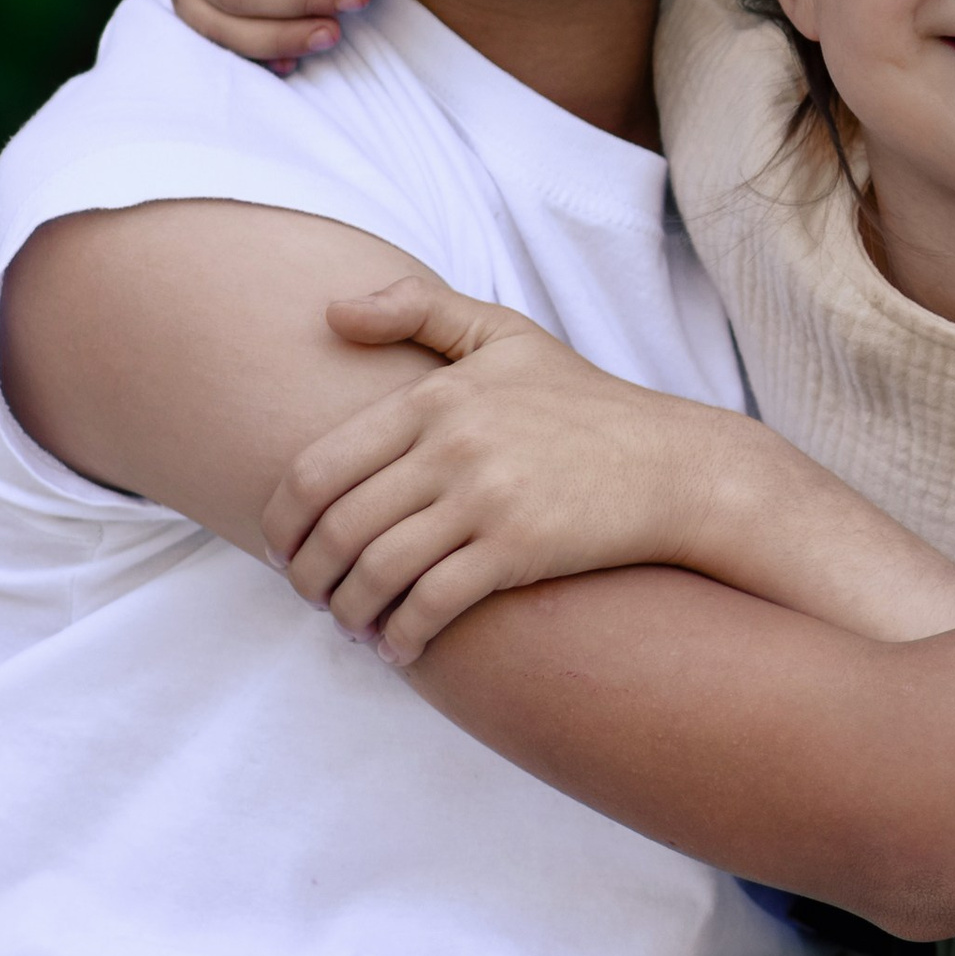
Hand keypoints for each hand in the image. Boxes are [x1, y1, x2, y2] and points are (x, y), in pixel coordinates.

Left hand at [260, 277, 764, 662]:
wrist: (672, 464)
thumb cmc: (584, 403)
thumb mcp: (506, 335)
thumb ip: (418, 308)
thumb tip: (330, 312)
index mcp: (434, 396)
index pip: (317, 468)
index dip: (282, 523)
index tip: (284, 551)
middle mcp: (452, 444)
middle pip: (338, 528)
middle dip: (309, 578)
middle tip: (313, 597)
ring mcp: (485, 497)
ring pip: (376, 572)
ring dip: (349, 613)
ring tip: (354, 625)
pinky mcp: (518, 548)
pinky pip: (430, 604)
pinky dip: (402, 636)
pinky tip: (401, 647)